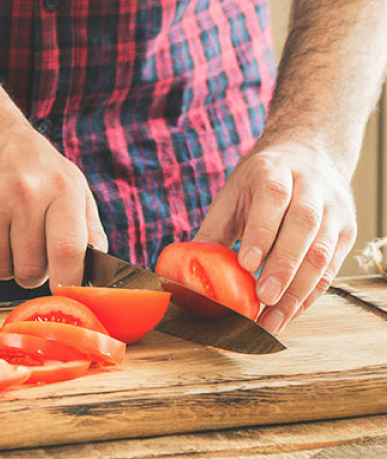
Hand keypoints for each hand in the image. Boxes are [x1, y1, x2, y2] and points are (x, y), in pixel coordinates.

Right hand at [0, 123, 107, 290]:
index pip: (67, 251)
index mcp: (60, 188)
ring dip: (5, 264)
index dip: (67, 281)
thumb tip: (97, 274)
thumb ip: (89, 230)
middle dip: (32, 273)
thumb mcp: (72, 185)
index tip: (63, 288)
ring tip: (8, 236)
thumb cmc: (35, 166)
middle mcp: (23, 194)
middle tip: (31, 252)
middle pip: (30, 270)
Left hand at [193, 142, 356, 333]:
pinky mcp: (346, 231)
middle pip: (304, 226)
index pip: (274, 198)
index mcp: (276, 171)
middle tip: (263, 298)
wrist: (307, 155)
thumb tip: (184, 270)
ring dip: (299, 290)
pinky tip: (289, 313)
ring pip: (323, 251)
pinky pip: (331, 268)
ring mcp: (334, 209)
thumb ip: (212, 231)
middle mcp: (311, 186)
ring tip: (273, 319)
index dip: (262, 232)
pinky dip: (310, 294)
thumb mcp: (232, 195)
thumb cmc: (260, 182)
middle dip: (283, 266)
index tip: (246, 265)